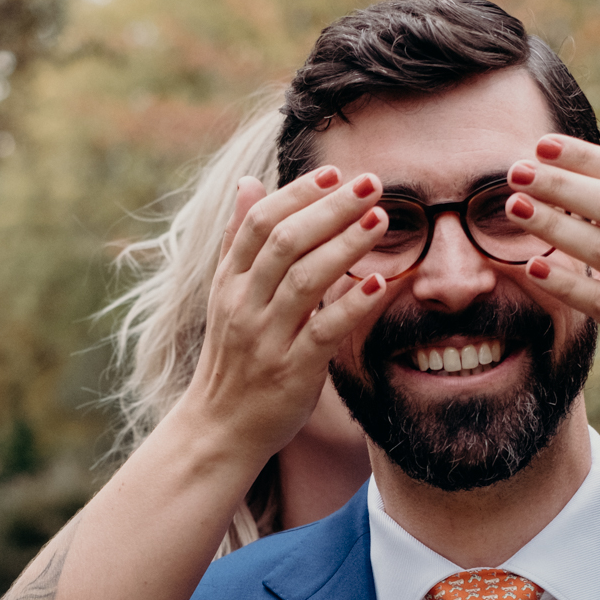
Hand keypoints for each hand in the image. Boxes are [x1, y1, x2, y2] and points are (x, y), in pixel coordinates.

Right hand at [179, 166, 393, 464]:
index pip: (261, 223)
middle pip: (286, 242)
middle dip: (331, 208)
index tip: (336, 171)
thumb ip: (239, 240)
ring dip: (346, 245)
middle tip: (372, 182)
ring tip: (381, 219)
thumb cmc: (234, 357)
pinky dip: (351, 305)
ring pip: (305, 280)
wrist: (219, 428)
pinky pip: (323, 331)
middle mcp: (244, 305)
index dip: (299, 193)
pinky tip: (378, 283)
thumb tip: (248, 182)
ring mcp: (266, 338)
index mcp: (230, 282)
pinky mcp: (291, 371)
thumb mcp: (226, 295)